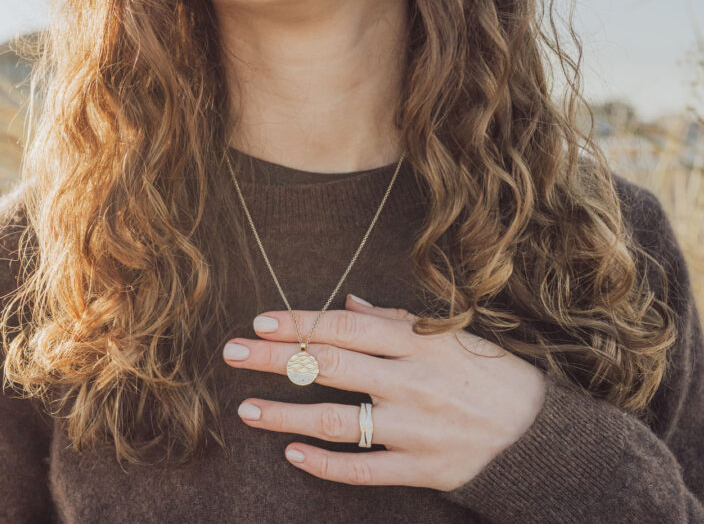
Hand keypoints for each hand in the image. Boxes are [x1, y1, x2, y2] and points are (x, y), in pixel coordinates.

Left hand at [221, 293, 547, 490]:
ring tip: (246, 410)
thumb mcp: (450, 334)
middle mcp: (413, 382)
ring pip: (338, 421)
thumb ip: (396, 321)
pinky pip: (363, 470)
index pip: (344, 328)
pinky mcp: (423, 469)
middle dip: (274, 359)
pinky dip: (324, 464)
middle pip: (329, 366)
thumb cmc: (487, 373)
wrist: (541, 434)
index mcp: (418, 343)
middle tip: (232, 354)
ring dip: (285, 416)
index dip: (298, 323)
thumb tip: (349, 304)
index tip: (259, 322)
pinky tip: (292, 454)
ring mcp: (416, 428)